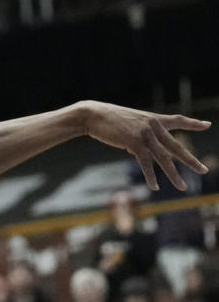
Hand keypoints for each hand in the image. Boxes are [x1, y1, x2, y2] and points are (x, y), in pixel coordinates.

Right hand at [80, 100, 209, 190]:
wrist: (94, 115)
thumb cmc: (108, 120)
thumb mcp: (129, 126)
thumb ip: (138, 138)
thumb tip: (139, 154)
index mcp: (154, 119)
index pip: (178, 120)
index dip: (193, 123)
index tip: (208, 125)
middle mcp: (153, 126)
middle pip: (176, 146)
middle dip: (190, 160)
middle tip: (203, 170)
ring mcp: (145, 134)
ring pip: (164, 158)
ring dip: (173, 175)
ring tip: (182, 187)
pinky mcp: (135, 142)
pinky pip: (146, 162)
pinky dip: (150, 176)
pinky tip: (155, 186)